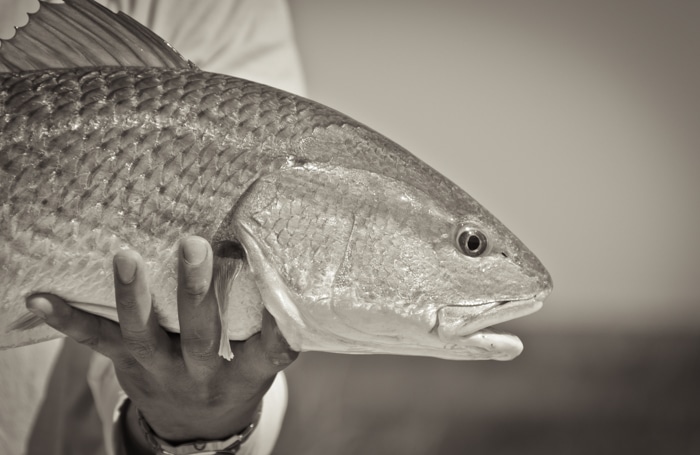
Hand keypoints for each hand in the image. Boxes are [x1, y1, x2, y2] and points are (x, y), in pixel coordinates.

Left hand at [26, 236, 297, 450]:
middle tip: (194, 245)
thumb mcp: (259, 359)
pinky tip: (38, 299)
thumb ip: (262, 321)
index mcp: (245, 375)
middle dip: (195, 291)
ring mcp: (160, 371)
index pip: (268, 352)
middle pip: (199, 337)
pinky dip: (67, 320)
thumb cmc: (235, 376)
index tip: (273, 288)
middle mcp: (202, 376)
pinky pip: (96, 342)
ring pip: (143, 336)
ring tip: (126, 257)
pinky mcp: (127, 364)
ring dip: (133, 297)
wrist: (196, 426)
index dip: (276, 326)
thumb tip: (259, 249)